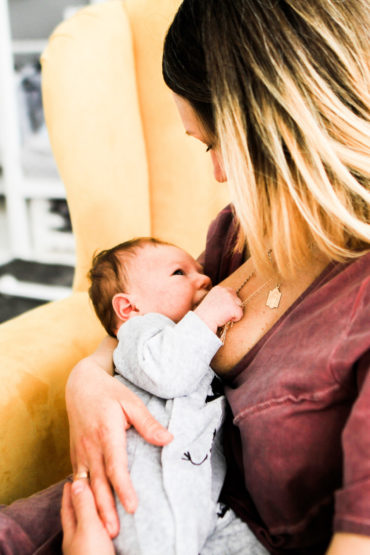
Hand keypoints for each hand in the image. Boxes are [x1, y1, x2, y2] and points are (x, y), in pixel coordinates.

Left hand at [61, 479, 114, 554]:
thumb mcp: (88, 527)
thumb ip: (83, 506)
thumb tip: (75, 483)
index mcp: (71, 532)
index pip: (67, 508)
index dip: (69, 493)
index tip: (69, 481)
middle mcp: (76, 540)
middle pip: (75, 516)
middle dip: (78, 502)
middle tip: (81, 489)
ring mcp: (87, 548)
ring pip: (87, 525)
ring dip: (91, 513)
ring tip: (95, 504)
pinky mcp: (99, 553)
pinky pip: (97, 533)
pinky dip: (100, 524)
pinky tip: (106, 525)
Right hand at [66, 355, 172, 537]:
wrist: (80, 384)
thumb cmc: (109, 392)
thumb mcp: (131, 401)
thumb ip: (148, 422)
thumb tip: (168, 439)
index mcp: (107, 432)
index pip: (116, 465)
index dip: (123, 488)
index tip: (133, 506)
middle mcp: (90, 446)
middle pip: (99, 482)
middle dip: (106, 508)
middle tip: (115, 531)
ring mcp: (80, 451)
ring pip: (86, 485)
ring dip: (93, 507)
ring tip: (102, 527)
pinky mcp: (75, 453)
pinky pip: (77, 479)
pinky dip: (83, 496)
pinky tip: (89, 510)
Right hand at [194, 285, 242, 331]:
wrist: (202, 321)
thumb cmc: (204, 315)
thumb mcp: (211, 301)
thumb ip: (220, 298)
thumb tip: (229, 302)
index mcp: (218, 289)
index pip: (231, 292)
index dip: (229, 301)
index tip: (223, 308)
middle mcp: (225, 291)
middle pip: (237, 298)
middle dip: (233, 306)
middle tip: (222, 313)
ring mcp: (230, 298)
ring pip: (239, 306)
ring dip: (233, 312)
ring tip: (222, 316)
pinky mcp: (234, 307)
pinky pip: (240, 315)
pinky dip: (235, 319)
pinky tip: (225, 319)